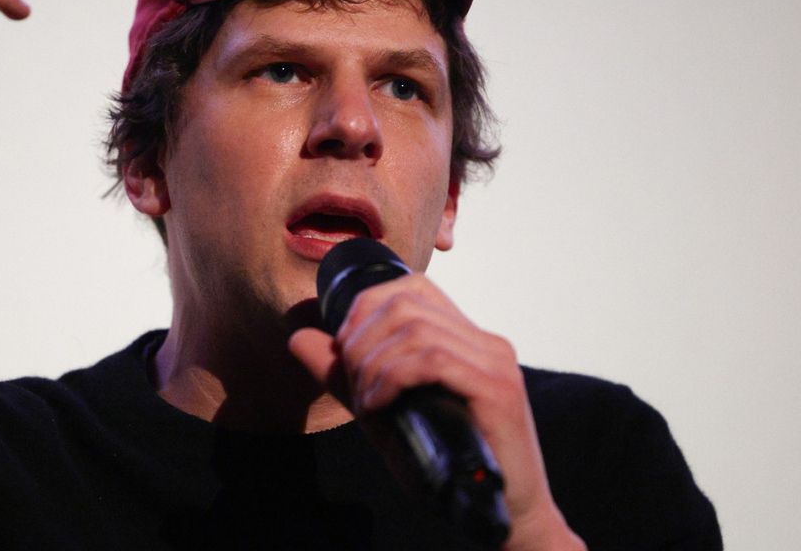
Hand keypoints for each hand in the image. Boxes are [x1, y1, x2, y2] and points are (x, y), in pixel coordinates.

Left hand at [289, 274, 584, 549]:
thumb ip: (344, 375)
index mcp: (465, 338)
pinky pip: (433, 361)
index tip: (343, 348)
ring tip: (366, 401)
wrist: (502, 514)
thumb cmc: (446, 465)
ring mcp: (495, 362)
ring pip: (416, 329)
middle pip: (405, 303)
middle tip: (352, 381)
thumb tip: (298, 337)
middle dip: (361, 339)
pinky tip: (378, 405)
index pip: (412, 287)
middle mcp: (484, 341)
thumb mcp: (384, 412)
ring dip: (374, 363)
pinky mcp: (498, 389)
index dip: (366, 306)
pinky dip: (393, 378)